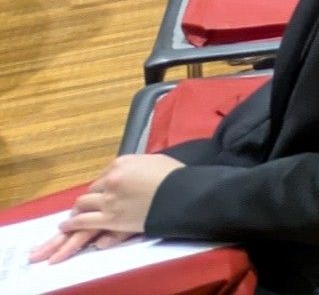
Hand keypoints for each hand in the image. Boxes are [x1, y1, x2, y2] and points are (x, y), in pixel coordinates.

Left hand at [31, 155, 180, 260]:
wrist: (182, 195)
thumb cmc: (174, 177)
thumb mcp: (156, 161)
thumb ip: (139, 165)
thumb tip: (134, 171)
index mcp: (122, 163)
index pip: (104, 175)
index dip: (102, 186)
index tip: (102, 193)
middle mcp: (111, 180)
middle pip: (91, 191)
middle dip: (87, 200)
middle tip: (83, 208)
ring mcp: (109, 200)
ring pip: (82, 206)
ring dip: (75, 213)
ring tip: (68, 220)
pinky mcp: (110, 219)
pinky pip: (83, 222)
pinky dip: (71, 224)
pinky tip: (66, 227)